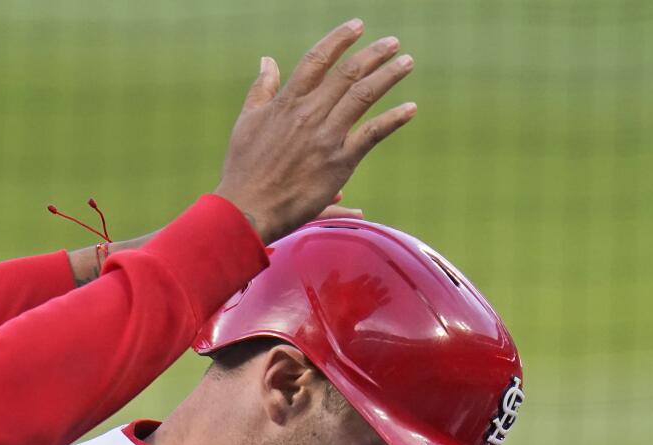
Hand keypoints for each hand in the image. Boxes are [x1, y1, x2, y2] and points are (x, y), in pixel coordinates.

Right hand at [213, 20, 415, 242]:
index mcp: (286, 103)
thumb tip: (267, 60)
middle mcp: (308, 114)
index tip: (357, 26)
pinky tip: (410, 108)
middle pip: (347, 73)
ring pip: (363, 95)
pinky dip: (393, 119)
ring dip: (389, 75)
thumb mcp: (245, 123)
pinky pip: (372, 134)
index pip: (316, 60)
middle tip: (392, 42)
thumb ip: (261, 89)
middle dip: (373, 54)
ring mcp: (325, 137)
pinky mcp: (339, 163)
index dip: (339, 39)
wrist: (246, 210)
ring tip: (406, 62)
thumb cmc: (242, 170)